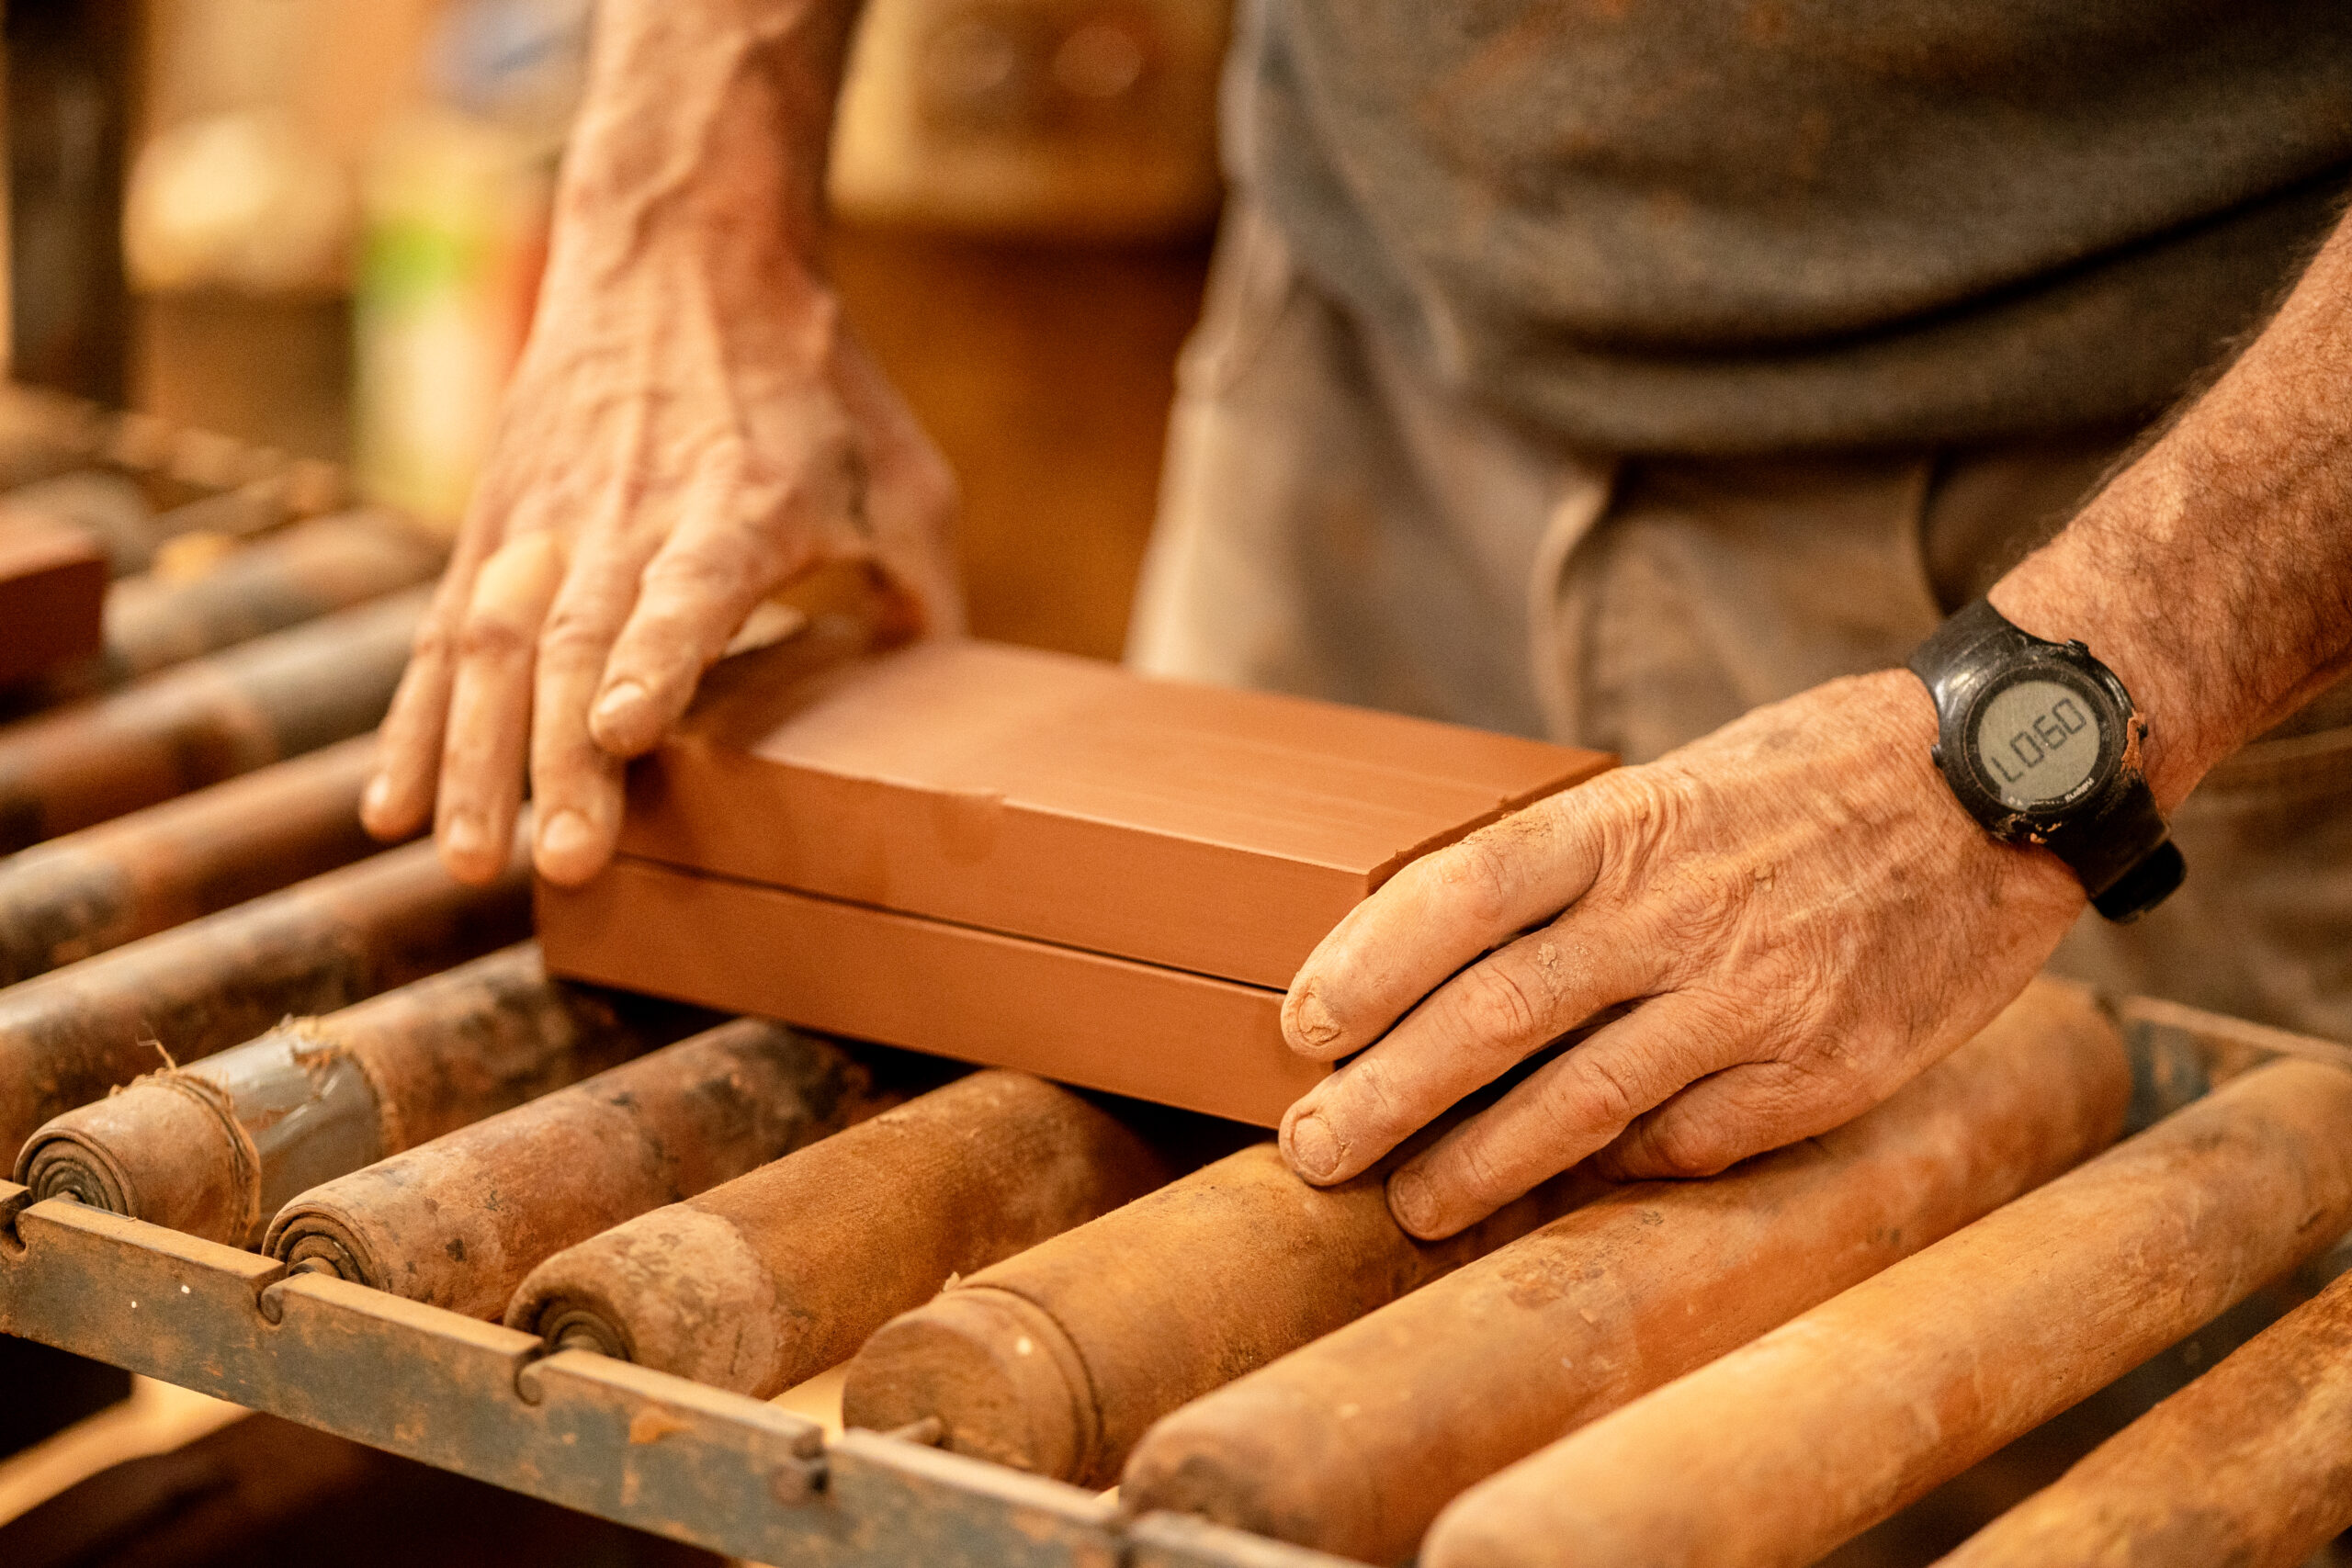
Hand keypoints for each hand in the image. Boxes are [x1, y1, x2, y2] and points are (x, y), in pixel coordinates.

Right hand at [358, 228, 960, 887]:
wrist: (681, 256)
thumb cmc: (812, 387)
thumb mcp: (902, 476)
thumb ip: (921, 593)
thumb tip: (941, 706)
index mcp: (741, 505)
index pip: (689, 587)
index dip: (656, 659)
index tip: (622, 727)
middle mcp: (630, 517)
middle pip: (581, 643)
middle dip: (563, 760)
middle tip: (559, 864)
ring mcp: (550, 525)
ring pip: (494, 647)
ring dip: (477, 762)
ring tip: (470, 861)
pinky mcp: (495, 531)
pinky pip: (441, 637)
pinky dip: (413, 725)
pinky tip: (393, 810)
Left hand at [1275, 670, 2086, 1238]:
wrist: (2001, 787)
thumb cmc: (1814, 780)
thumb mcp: (1682, 780)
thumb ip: (1578, 864)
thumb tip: (1448, 957)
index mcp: (1631, 824)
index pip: (1463, 891)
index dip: (1369, 963)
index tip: (1300, 1026)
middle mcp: (1678, 911)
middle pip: (1495, 1012)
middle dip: (1386, 1095)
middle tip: (1314, 1153)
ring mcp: (1751, 999)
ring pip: (1580, 1101)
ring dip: (1479, 1165)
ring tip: (1413, 1206)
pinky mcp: (1819, 1073)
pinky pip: (1685, 1141)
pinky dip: (1608, 1171)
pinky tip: (1554, 1194)